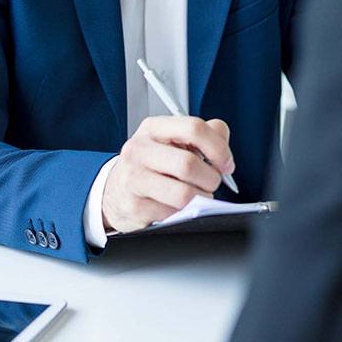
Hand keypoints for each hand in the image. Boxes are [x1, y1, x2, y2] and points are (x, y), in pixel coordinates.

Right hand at [102, 116, 234, 232]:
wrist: (115, 191)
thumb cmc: (152, 164)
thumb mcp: (174, 141)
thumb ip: (204, 134)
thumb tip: (222, 138)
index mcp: (153, 128)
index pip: (194, 128)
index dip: (218, 148)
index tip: (226, 163)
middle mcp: (139, 149)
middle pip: (189, 164)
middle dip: (211, 178)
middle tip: (211, 182)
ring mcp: (134, 178)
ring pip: (184, 194)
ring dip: (200, 198)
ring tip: (197, 194)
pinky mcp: (134, 206)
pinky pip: (173, 214)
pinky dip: (183, 213)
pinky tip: (176, 205)